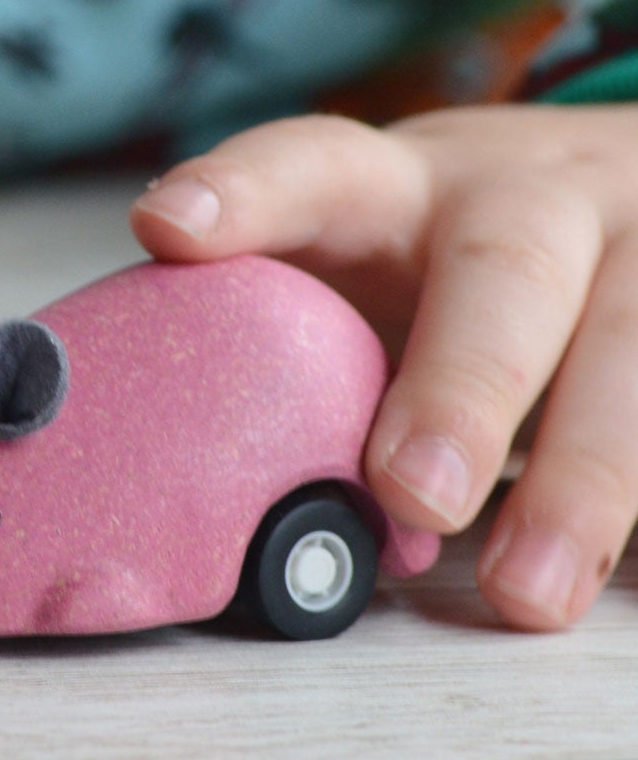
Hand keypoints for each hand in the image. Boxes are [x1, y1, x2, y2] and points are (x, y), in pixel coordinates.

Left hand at [130, 105, 637, 630]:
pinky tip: (616, 572)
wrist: (625, 188)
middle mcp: (524, 201)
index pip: (313, 163)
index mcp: (398, 182)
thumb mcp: (371, 261)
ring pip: (630, 351)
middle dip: (461, 382)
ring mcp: (634, 258)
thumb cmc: (446, 263)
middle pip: (503, 271)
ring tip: (526, 595)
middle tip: (410, 491)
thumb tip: (175, 484)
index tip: (168, 229)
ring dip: (583, 480)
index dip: (242, 191)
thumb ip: (291, 340)